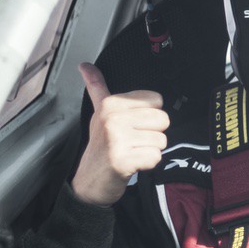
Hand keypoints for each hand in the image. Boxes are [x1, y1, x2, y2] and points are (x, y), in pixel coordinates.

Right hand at [71, 62, 169, 206]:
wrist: (89, 183)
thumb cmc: (101, 147)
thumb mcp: (98, 113)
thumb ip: (96, 87)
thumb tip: (85, 64)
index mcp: (110, 104)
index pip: (156, 100)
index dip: (149, 116)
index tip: (131, 126)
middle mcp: (112, 118)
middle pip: (163, 120)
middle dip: (152, 134)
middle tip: (132, 142)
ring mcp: (116, 140)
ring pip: (161, 140)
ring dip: (150, 150)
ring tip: (131, 153)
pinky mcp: (122, 161)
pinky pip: (155, 157)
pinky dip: (148, 164)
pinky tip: (132, 165)